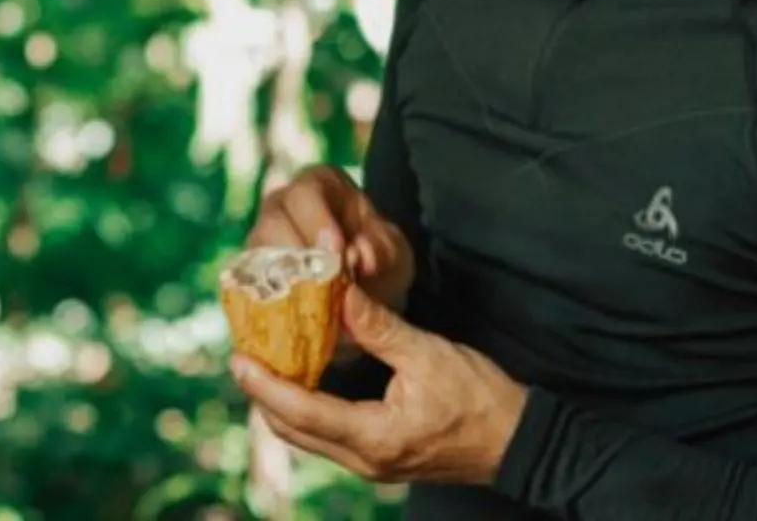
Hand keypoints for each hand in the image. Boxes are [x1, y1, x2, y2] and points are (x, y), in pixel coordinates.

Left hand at [231, 284, 527, 485]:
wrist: (519, 442)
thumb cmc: (481, 398)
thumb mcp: (429, 353)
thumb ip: (379, 326)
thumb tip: (338, 292)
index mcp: (374, 436)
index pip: (303, 412)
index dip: (265, 385)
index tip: (238, 359)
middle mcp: (365, 460)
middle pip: (294, 431)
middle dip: (264, 395)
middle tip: (243, 356)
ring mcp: (371, 464)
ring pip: (308, 438)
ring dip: (283, 404)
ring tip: (263, 365)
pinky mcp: (379, 459)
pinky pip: (328, 438)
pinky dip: (307, 410)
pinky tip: (303, 381)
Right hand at [250, 165, 414, 316]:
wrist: (369, 293)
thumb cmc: (379, 260)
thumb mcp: (393, 253)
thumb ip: (381, 251)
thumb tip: (359, 255)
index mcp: (319, 187)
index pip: (307, 192)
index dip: (317, 220)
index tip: (337, 250)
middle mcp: (282, 208)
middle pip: (273, 222)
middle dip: (296, 254)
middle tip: (321, 283)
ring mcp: (262, 242)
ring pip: (256, 256)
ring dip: (282, 282)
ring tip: (309, 306)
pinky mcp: (253, 276)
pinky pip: (250, 288)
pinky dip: (270, 303)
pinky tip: (292, 318)